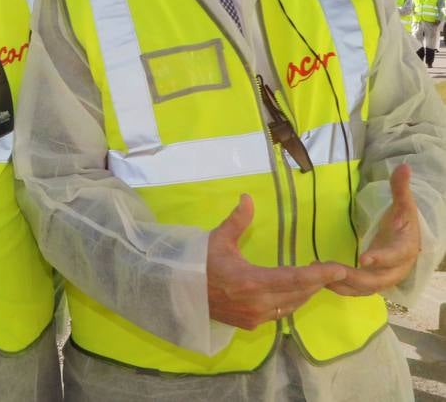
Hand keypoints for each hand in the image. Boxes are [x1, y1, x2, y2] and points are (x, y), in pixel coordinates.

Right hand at [207, 194, 347, 329]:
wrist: (181, 293)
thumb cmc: (201, 263)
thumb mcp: (219, 239)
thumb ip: (238, 220)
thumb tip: (248, 197)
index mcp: (252, 281)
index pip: (295, 279)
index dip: (319, 275)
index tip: (338, 269)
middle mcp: (258, 303)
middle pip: (299, 294)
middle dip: (317, 283)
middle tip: (332, 270)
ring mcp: (256, 316)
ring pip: (292, 306)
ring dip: (306, 292)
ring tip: (316, 278)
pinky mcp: (252, 324)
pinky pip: (281, 313)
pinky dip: (292, 301)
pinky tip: (295, 290)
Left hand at [328, 163, 420, 296]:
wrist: (409, 242)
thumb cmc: (404, 222)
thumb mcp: (404, 205)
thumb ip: (400, 188)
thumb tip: (404, 166)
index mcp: (404, 250)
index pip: (395, 256)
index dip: (381, 258)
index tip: (364, 258)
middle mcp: (395, 270)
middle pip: (375, 280)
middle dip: (351, 276)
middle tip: (326, 268)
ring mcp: (383, 279)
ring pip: (363, 288)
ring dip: (340, 284)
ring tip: (316, 272)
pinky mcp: (372, 282)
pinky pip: (356, 289)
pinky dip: (339, 286)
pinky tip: (320, 277)